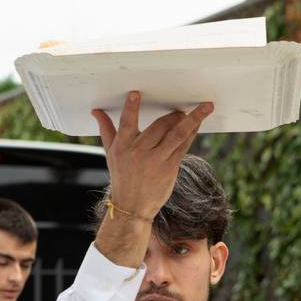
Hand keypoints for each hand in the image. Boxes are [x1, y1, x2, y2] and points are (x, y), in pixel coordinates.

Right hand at [91, 91, 212, 219]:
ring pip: (177, 134)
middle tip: (179, 111)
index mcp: (122, 146)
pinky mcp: (170, 168)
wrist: (132, 206)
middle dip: (172, 116)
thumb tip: (96, 111)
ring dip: (192, 119)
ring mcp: (156, 160)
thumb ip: (106, 130)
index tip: (135, 94)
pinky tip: (197, 125)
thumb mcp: (111, 154)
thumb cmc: (122, 177)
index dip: (131, 108)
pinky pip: (183, 146)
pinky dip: (192, 133)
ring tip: (204, 108)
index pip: (126, 123)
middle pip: (159, 126)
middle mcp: (139, 153)